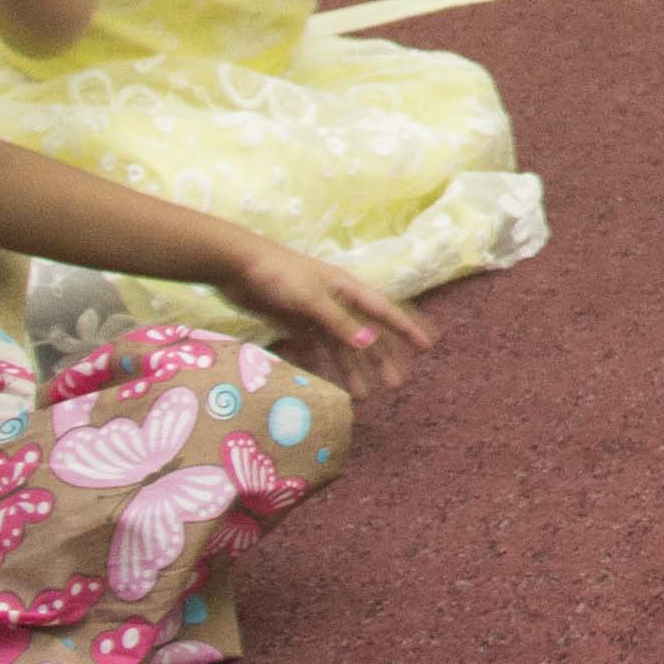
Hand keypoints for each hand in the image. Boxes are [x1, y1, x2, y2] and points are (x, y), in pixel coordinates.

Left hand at [223, 241, 431, 397]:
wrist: (236, 266)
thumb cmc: (279, 275)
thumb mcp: (311, 299)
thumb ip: (339, 321)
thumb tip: (370, 343)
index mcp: (347, 289)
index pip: (384, 310)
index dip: (407, 328)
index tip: (428, 345)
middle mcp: (336, 302)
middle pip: (367, 333)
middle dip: (383, 358)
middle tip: (396, 384)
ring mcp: (316, 314)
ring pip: (342, 346)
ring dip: (354, 369)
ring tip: (363, 396)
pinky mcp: (295, 322)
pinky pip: (314, 350)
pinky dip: (321, 367)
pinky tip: (326, 386)